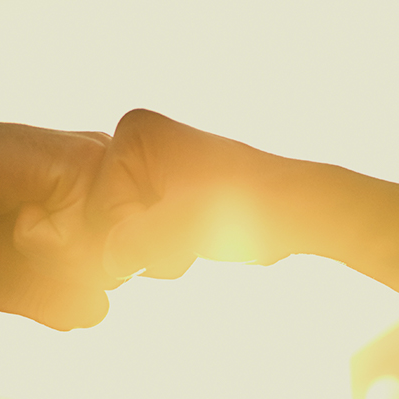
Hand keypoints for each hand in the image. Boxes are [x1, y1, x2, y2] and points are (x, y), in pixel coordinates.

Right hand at [0, 115, 121, 329]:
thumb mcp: (20, 286)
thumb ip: (66, 305)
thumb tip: (99, 310)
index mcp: (97, 212)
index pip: (112, 279)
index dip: (61, 285)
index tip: (22, 248)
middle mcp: (108, 189)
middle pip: (117, 274)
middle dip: (60, 275)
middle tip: (19, 233)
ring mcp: (103, 172)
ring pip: (107, 259)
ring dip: (53, 259)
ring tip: (19, 219)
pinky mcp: (89, 161)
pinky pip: (88, 237)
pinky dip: (45, 240)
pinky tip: (20, 209)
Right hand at [89, 109, 281, 279]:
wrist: (295, 211)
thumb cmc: (245, 208)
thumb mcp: (183, 227)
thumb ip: (136, 244)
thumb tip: (108, 264)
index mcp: (134, 133)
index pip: (102, 207)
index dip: (138, 232)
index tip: (182, 222)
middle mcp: (137, 146)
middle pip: (109, 220)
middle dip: (147, 244)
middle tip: (191, 236)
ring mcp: (150, 171)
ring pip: (125, 234)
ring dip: (158, 252)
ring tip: (199, 238)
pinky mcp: (165, 195)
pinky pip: (144, 236)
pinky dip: (167, 250)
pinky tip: (198, 241)